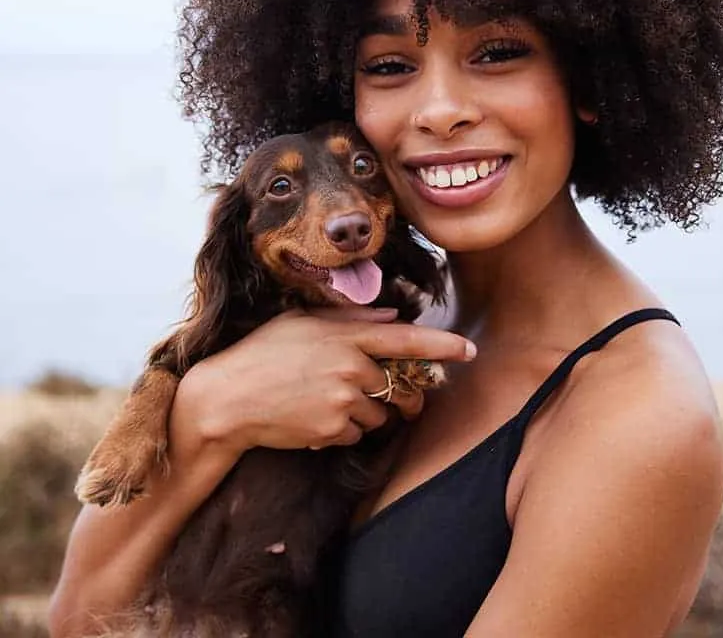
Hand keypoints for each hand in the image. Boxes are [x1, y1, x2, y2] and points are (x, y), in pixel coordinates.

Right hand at [177, 307, 475, 455]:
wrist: (227, 399)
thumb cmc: (262, 352)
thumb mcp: (303, 322)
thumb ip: (351, 318)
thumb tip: (392, 315)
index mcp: (346, 337)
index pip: (406, 340)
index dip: (442, 345)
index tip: (468, 350)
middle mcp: (350, 368)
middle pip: (400, 386)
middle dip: (403, 394)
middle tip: (392, 394)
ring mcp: (342, 402)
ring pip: (379, 414)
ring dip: (364, 411)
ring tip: (326, 400)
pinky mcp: (332, 431)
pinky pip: (356, 433)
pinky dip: (343, 429)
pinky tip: (314, 416)